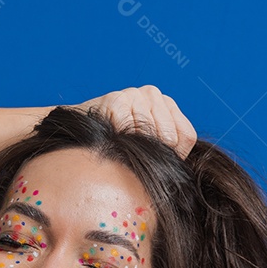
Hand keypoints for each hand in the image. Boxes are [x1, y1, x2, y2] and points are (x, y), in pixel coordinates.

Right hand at [73, 85, 197, 159]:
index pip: (186, 136)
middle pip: (169, 137)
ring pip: (148, 135)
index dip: (174, 156)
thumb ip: (169, 153)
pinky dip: (119, 142)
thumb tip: (183, 173)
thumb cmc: (117, 143)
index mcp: (167, 105)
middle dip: (153, 153)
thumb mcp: (148, 145)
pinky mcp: (116, 98)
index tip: (157, 161)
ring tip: (122, 145)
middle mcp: (154, 95)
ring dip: (133, 148)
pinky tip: (111, 138)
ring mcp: (135, 94)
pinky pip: (127, 130)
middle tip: (135, 154)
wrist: (80, 134)